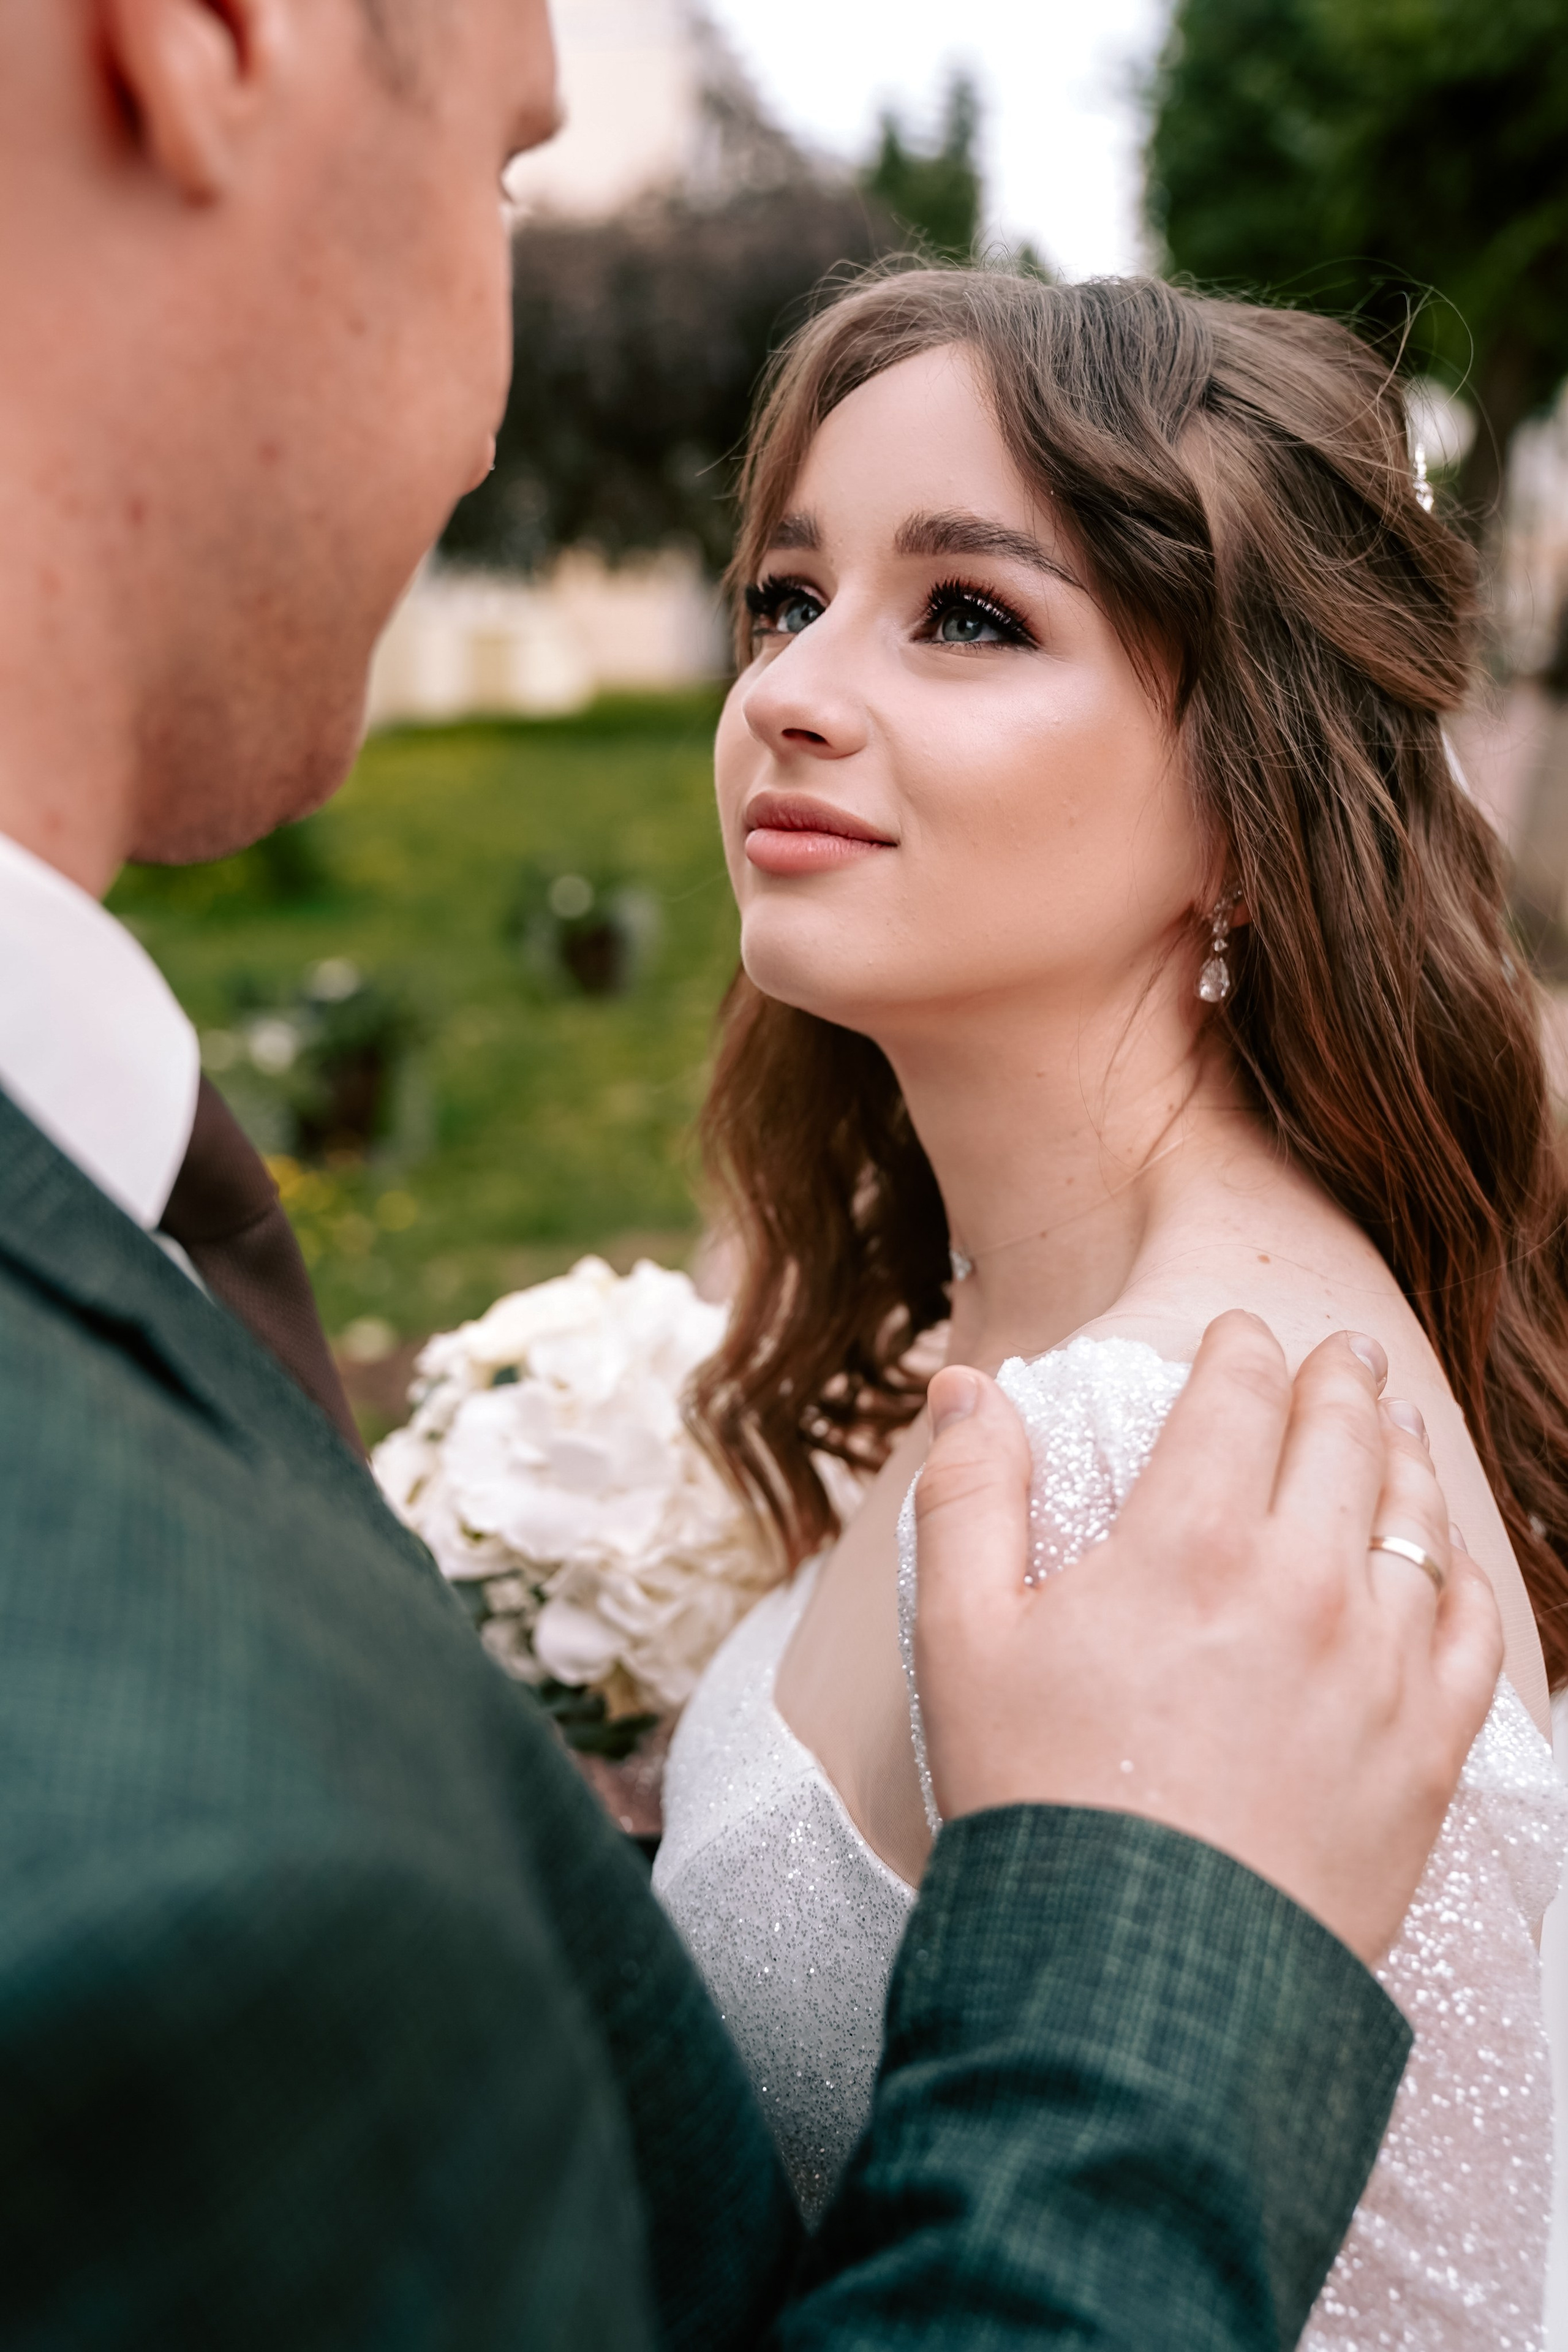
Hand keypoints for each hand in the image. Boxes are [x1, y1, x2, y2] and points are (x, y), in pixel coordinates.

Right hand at [912, 1313, 1502, 1965]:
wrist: (1138, 1977)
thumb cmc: (1037, 1801)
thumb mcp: (962, 1637)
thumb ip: (970, 1493)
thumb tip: (967, 1382)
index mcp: (1188, 1541)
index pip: (1237, 1394)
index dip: (1240, 1347)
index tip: (1239, 1334)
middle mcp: (1301, 1583)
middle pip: (1341, 1437)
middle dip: (1338, 1378)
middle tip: (1342, 1352)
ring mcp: (1377, 1667)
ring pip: (1415, 1521)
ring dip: (1405, 1457)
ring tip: (1397, 1429)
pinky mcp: (1426, 1751)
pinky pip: (1471, 1632)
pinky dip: (1464, 1577)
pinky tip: (1448, 1563)